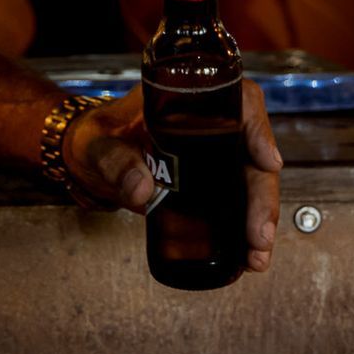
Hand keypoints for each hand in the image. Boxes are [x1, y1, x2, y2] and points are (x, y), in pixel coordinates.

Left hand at [62, 81, 283, 273]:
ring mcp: (211, 157)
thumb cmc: (93, 137)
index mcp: (188, 100)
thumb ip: (114, 162)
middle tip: (258, 233)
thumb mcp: (98, 145)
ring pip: (251, 182)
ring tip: (257, 253)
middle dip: (262, 196)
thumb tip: (141, 189)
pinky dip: (245, 229)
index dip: (260, 129)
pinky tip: (249, 253)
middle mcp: (208, 126)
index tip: (267, 162)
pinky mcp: (208, 185)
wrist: (86, 159)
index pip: (240, 101)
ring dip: (260, 218)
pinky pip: (237, 203)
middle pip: (252, 153)